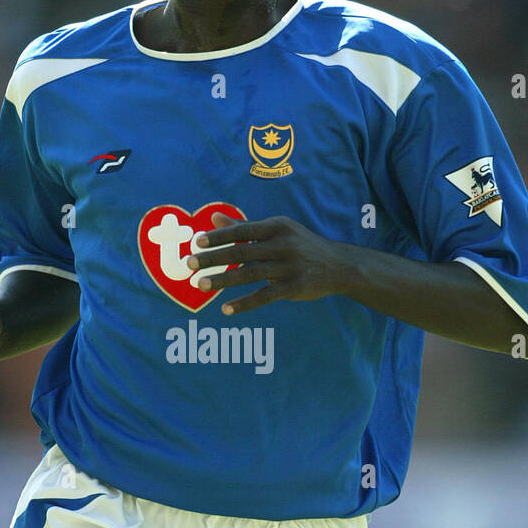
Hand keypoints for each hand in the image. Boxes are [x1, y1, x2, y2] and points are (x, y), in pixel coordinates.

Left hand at [186, 212, 347, 315]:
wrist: (338, 265)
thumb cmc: (299, 245)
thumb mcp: (277, 230)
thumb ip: (244, 227)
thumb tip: (213, 218)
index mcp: (277, 227)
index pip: (243, 230)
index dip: (219, 236)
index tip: (197, 241)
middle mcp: (283, 245)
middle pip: (242, 252)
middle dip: (214, 258)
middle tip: (189, 264)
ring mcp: (289, 267)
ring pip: (250, 274)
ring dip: (223, 280)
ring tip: (200, 285)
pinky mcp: (294, 287)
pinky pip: (264, 296)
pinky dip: (244, 303)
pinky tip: (225, 309)